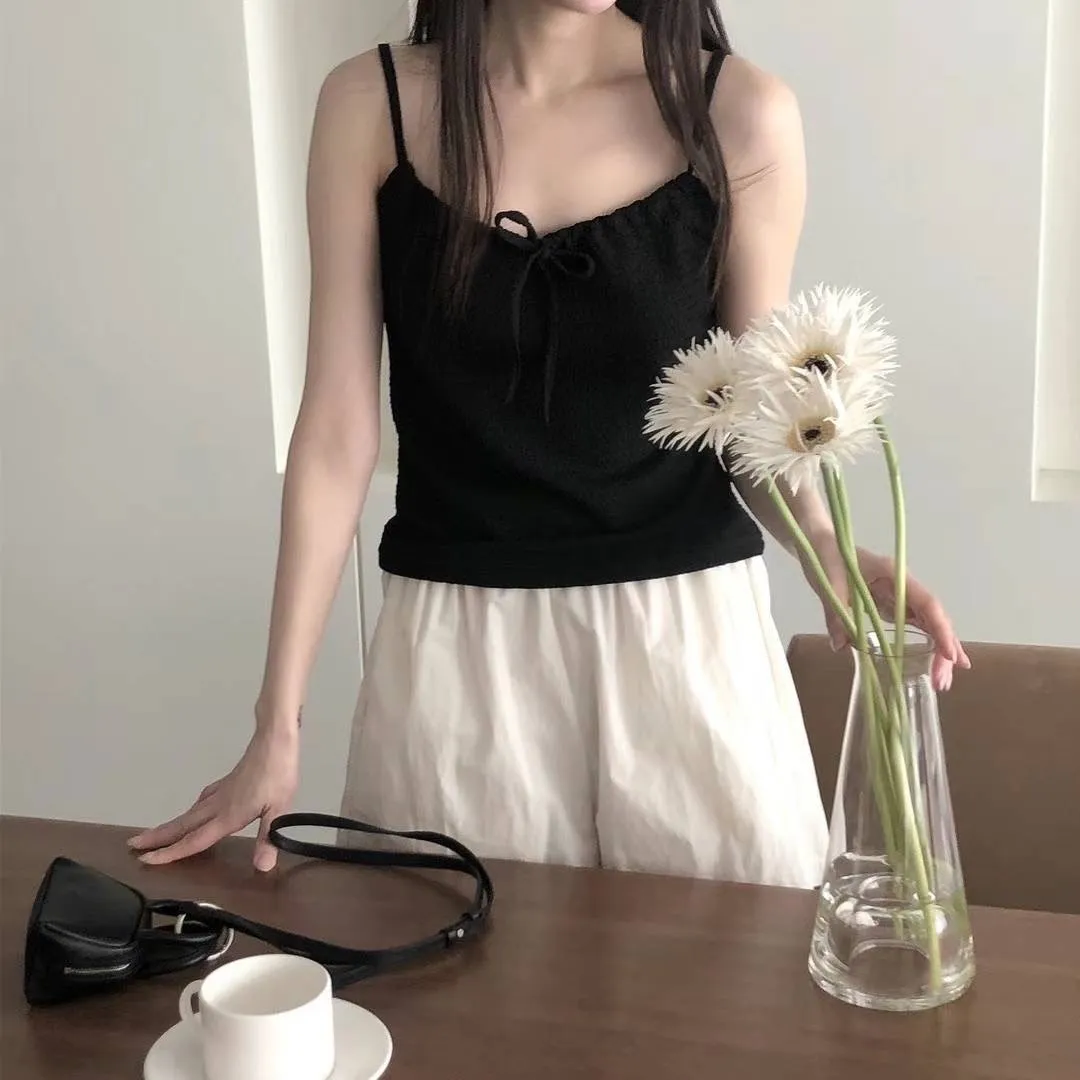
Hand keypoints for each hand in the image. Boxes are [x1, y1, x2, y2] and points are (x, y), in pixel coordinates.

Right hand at [128, 726, 298, 870]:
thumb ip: (269, 838)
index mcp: (228, 815)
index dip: (170, 853)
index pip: (193, 840)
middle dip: (157, 837)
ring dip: (170, 826)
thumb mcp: (279, 808)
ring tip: (154, 835)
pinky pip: (201, 802)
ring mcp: (220, 792)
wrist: (275, 740)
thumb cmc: (278, 773)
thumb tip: (262, 867)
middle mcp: (218, 805)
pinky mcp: (227, 783)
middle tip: (131, 845)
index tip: (145, 860)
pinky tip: (195, 812)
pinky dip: (191, 812)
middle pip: (182, 825)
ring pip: (189, 813)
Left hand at [807, 540, 970, 691]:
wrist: (820, 544)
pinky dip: (926, 644)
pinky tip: (934, 664)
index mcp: (895, 575)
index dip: (941, 630)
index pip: (927, 604)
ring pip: (929, 623)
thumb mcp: (828, 583)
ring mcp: (900, 595)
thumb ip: (835, 613)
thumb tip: (841, 646)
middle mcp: (904, 585)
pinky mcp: (891, 604)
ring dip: (939, 650)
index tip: (950, 657)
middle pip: (934, 618)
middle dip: (944, 649)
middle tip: (943, 682)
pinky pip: (915, 625)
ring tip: (943, 681)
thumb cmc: (827, 556)